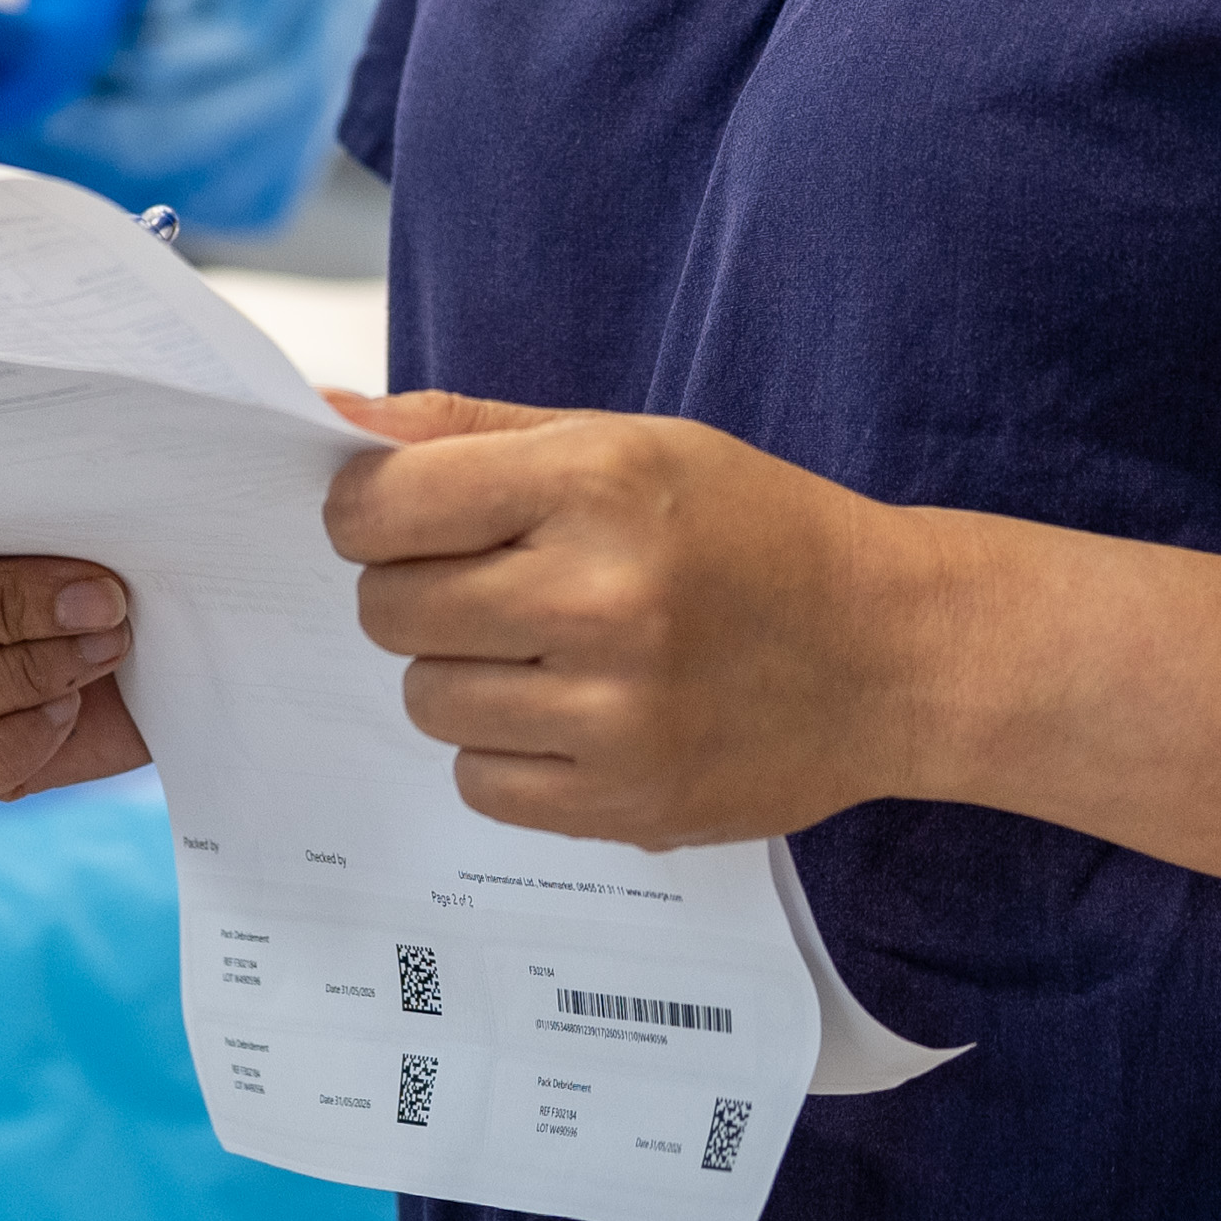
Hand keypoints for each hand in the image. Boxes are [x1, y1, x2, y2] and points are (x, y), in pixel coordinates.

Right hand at [0, 478, 153, 814]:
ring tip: (106, 643)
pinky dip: (14, 743)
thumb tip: (37, 480)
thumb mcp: (78, 488)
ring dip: (29, 672)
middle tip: (101, 598)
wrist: (174, 623)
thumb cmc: (120, 533)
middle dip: (5, 612)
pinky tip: (68, 708)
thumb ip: (27, 478)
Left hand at [324, 392, 940, 851]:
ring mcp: (613, 713)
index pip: (383, 506)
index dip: (368, 512)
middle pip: (389, 610)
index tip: (399, 518)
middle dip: (417, 593)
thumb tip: (331, 416)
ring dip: (466, 675)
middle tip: (492, 585)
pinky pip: (479, 783)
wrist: (889, 649)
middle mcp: (600, 598)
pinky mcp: (624, 804)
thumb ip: (469, 430)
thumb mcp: (627, 441)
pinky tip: (576, 714)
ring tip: (550, 651)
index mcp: (595, 483)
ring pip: (427, 701)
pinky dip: (507, 752)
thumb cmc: (752, 530)